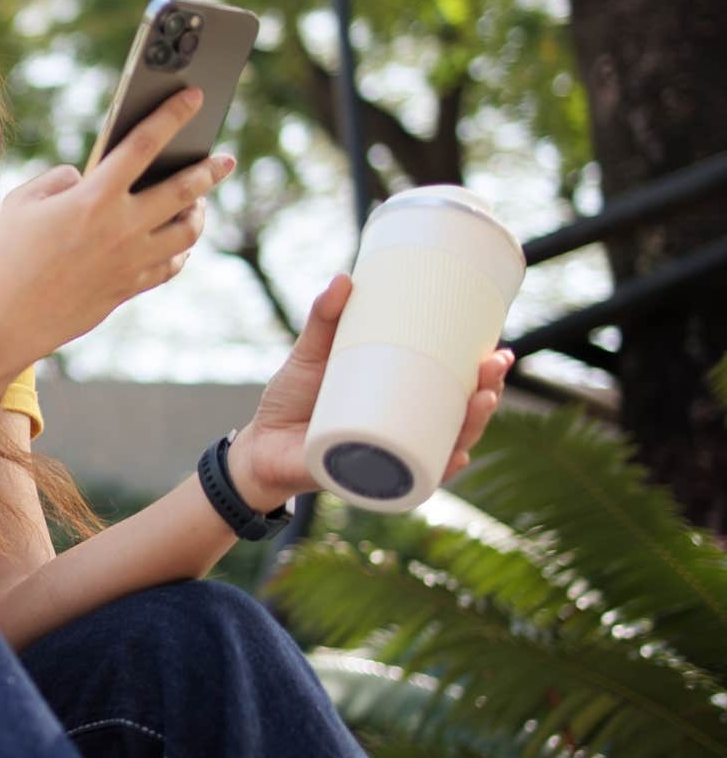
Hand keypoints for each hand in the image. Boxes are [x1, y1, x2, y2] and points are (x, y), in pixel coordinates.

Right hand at [0, 88, 235, 359]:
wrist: (6, 320)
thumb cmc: (8, 255)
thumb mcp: (22, 201)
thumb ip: (60, 178)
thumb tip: (91, 178)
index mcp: (93, 197)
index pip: (144, 143)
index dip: (172, 115)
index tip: (194, 97)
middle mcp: (121, 227)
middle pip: (183, 190)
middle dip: (210, 170)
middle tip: (224, 159)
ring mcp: (131, 261)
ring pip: (187, 231)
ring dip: (199, 212)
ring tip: (200, 201)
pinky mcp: (130, 287)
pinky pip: (171, 264)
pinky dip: (180, 248)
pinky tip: (178, 240)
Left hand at [227, 274, 515, 509]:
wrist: (256, 445)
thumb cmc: (290, 400)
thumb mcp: (311, 354)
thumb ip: (325, 318)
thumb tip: (344, 278)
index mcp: (401, 404)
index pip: (455, 392)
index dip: (484, 376)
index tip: (499, 350)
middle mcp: (405, 434)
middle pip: (460, 420)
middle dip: (487, 397)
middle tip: (493, 368)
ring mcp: (389, 457)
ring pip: (444, 448)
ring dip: (471, 428)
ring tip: (481, 401)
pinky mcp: (367, 477)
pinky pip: (408, 479)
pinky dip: (435, 470)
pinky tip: (455, 457)